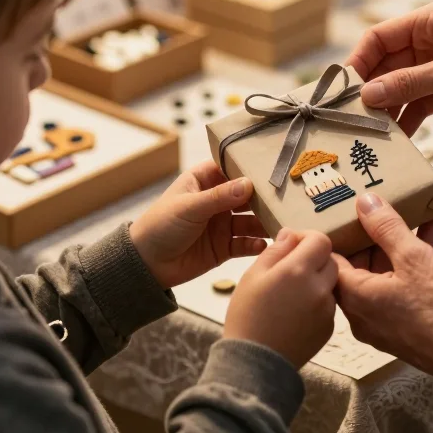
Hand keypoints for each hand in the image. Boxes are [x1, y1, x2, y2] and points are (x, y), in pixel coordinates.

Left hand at [130, 161, 267, 289]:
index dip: (250, 168)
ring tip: (279, 224)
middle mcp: (216, 200)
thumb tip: (248, 184)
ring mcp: (222, 224)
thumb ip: (219, 197)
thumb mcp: (189, 207)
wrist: (146, 264)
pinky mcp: (224, 247)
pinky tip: (263, 245)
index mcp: (204, 181)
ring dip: (263, 222)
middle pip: (247, 195)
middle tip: (285, 199)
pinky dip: (255, 244)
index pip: (231, 168)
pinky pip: (245, 244)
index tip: (272, 167)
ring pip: (250, 221)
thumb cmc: (160, 225)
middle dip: (264, 198)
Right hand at [224, 229, 337, 368]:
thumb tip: (291, 235)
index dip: (307, 238)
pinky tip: (296, 310)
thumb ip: (276, 250)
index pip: (321, 240)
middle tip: (291, 267)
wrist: (255, 361)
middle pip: (330, 259)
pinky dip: (317, 301)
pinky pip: (328, 304)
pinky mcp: (329, 327)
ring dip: (316, 279)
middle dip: (314, 258)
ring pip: (330, 282)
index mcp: (298, 270)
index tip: (293, 244)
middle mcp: (319, 288)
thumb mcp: (253, 274)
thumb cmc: (247, 314)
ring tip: (292, 291)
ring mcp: (327, 310)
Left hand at [334, 193, 432, 385]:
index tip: (345, 209)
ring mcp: (388, 321)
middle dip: (373, 234)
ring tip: (411, 212)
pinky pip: (404, 286)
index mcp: (356, 298)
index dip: (339, 232)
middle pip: (359, 265)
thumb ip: (386, 227)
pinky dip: (415, 263)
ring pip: (386, 274)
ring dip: (399, 244)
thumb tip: (365, 203)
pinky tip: (431, 233)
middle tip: (379, 206)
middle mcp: (365, 314)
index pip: (332, 260)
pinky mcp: (410, 324)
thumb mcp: (414, 257)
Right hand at [347, 2, 432, 148]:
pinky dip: (406, 120)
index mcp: (429, 22)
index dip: (359, 61)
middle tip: (351, 117)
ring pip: (398, 88)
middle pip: (385, 65)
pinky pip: (416, 105)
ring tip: (371, 133)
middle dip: (370, 90)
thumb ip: (408, 83)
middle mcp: (428, 42)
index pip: (379, 38)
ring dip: (386, 109)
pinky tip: (398, 139)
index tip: (343, 89)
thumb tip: (368, 95)